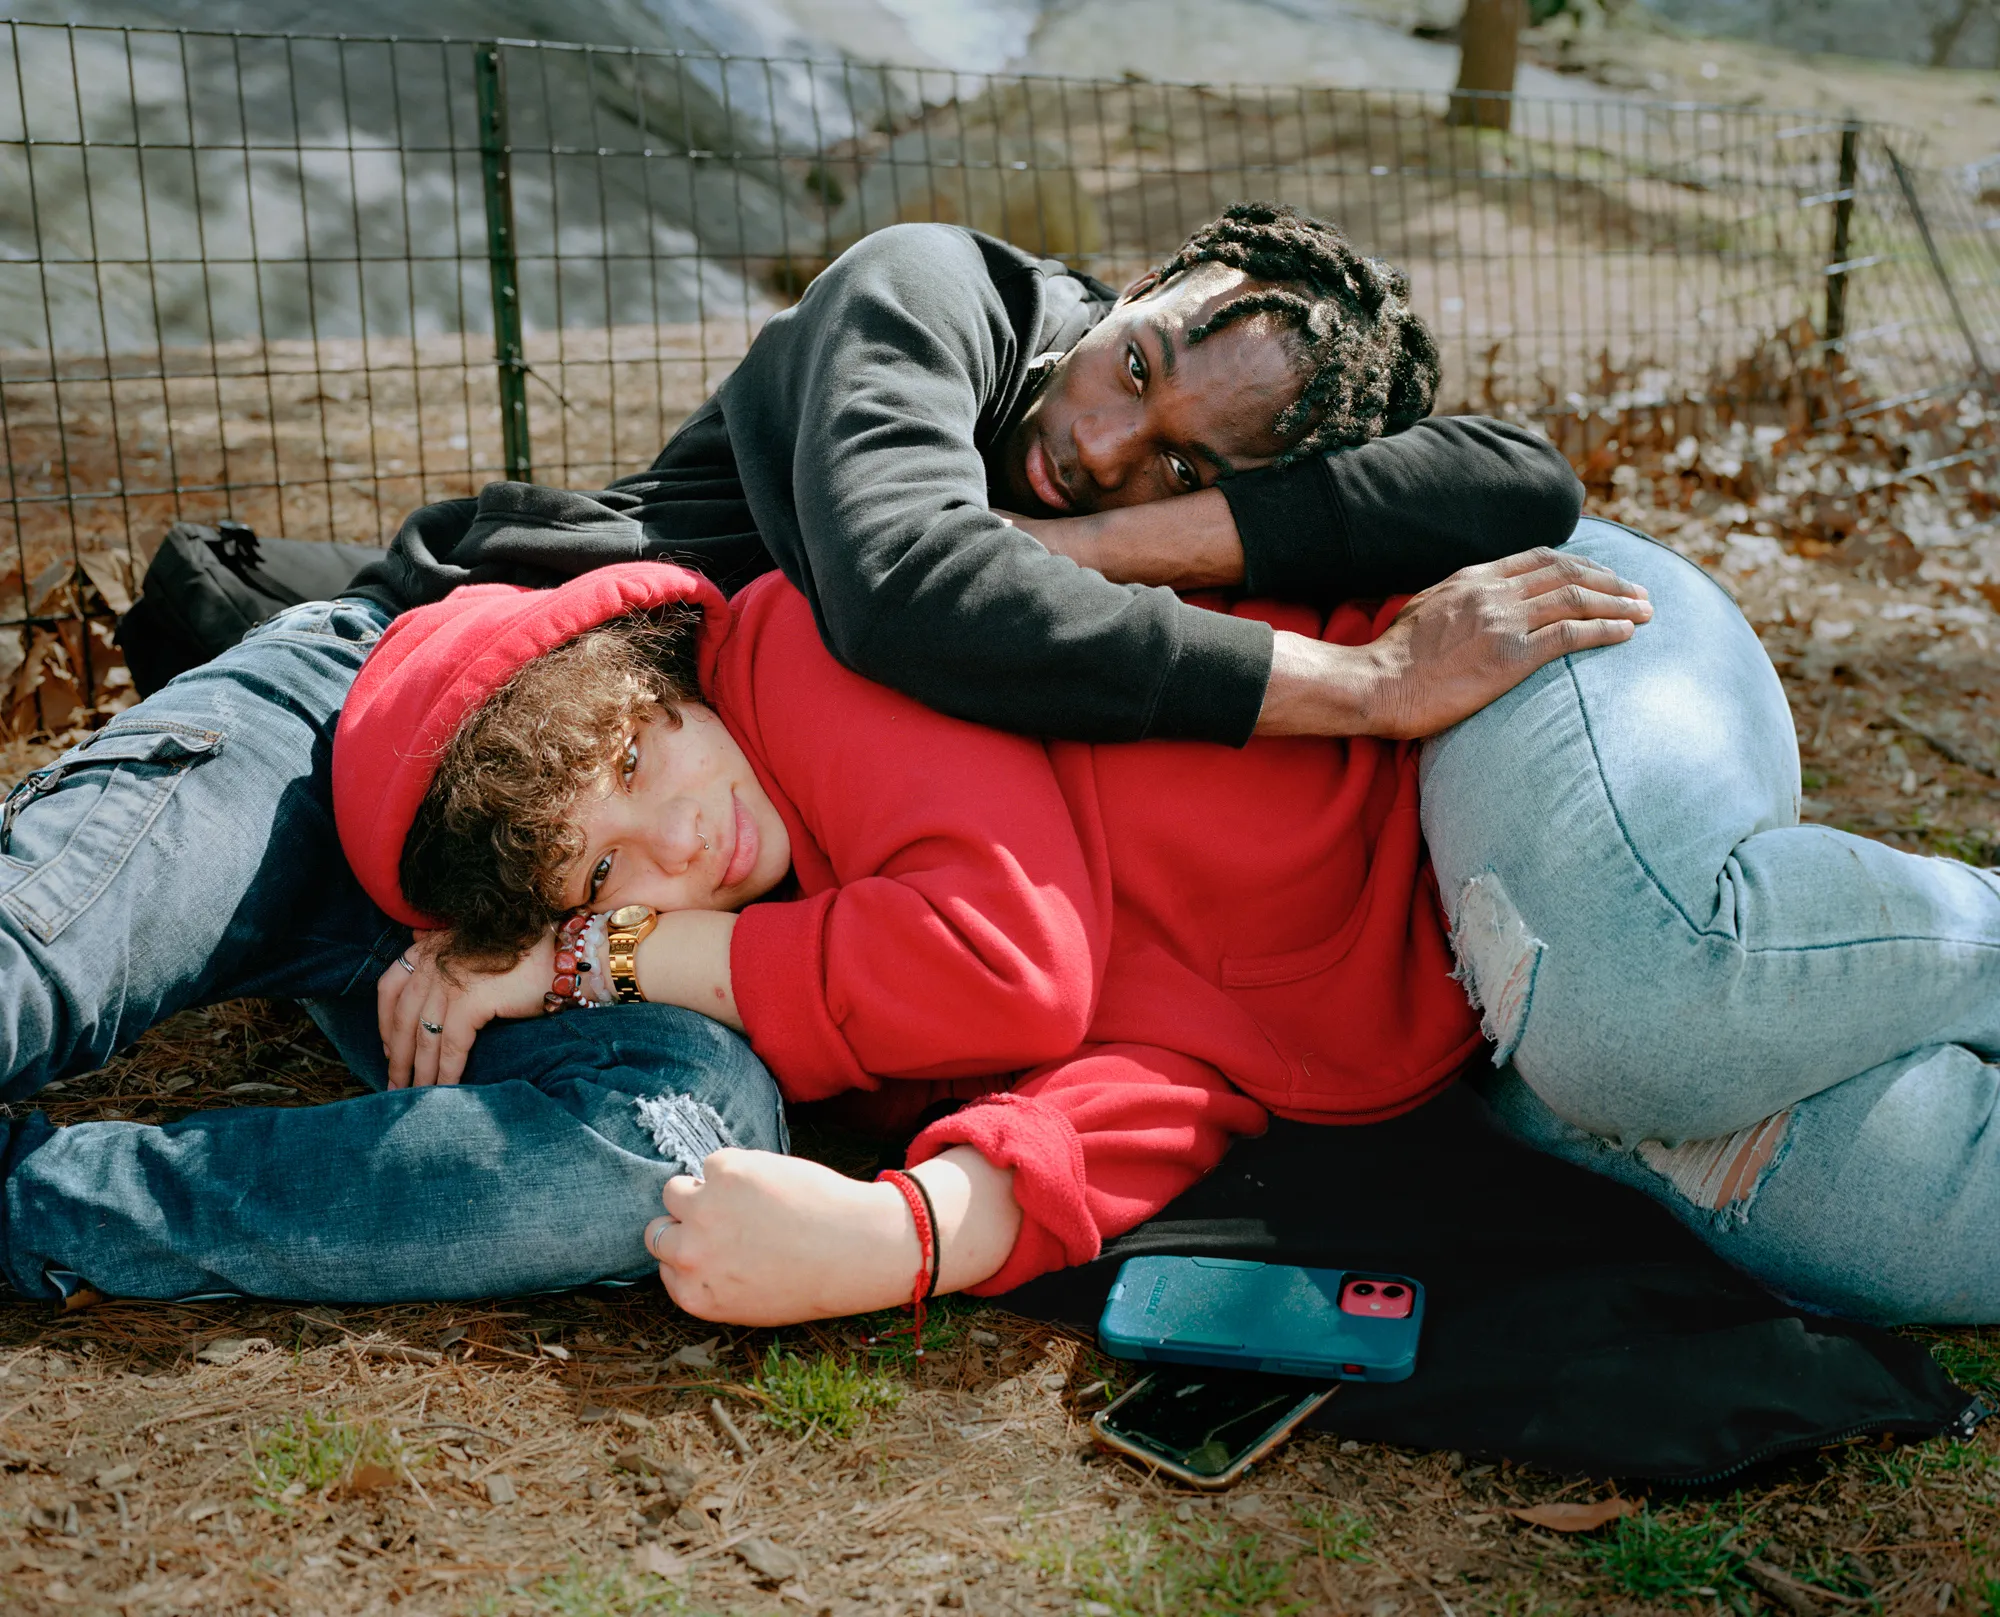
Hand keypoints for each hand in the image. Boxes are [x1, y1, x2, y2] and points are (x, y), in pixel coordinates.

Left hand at [376, 929, 554, 1088]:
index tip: (388, 1049)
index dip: (384, 1023)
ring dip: (419, 1072)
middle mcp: (433, 962)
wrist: (564, 954)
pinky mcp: (471, 1001)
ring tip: (416, 1096)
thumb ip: (443, 948)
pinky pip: (451, 1046)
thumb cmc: (524, 953)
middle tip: (396, 1085)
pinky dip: (446, 1072)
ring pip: (424, 1037)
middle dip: (397, 1058)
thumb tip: (414, 942)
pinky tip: (445, 1090)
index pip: (389, 988)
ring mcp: (450, 981)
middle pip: (402, 1018)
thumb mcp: (473, 944)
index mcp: (429, 948)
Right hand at [644, 1149, 918, 1324]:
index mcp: (694, 1294)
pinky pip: (714, 1162)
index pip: (664, 1266)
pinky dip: (738, 1168)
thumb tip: (697, 1248)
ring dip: (701, 1190)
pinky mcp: (724, 1171)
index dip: (689, 1250)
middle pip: (658, 1230)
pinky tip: (769, 1183)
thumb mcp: (752, 1302)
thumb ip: (715, 1279)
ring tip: (741, 1196)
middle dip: (685, 1222)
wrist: (853, 1247)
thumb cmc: (814, 1276)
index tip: (713, 1243)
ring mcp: (702, 1210)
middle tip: (722, 1217)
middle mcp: (688, 1255)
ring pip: (675, 1191)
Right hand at [1259, 547, 1651, 738]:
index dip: (1579, 564)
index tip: (1603, 575)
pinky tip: (1626, 635)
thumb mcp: (1423, 611)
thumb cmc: (1392, 659)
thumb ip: (1455, 601)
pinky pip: (1570, 635)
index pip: (1539, 559)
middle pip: (1568, 573)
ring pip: (1577, 599)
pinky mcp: (1510, 656)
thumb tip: (1470, 607)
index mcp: (1474, 578)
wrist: (1376, 684)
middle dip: (1611, 581)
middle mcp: (1494, 592)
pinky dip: (1604, 630)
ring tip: (1648, 612)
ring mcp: (1503, 621)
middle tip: (1641, 593)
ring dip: (1619, 603)